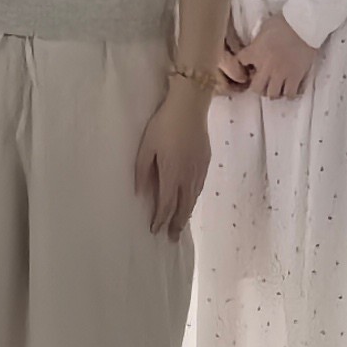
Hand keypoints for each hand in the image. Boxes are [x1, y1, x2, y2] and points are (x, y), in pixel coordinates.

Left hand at [134, 74, 212, 239]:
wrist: (190, 107)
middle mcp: (188, 177)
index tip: (155, 230)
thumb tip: (140, 193)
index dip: (160, 219)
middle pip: (183, 207)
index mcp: (172, 174)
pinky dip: (194, 199)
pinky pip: (199, 187)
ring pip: (193, 199)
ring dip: (186, 214)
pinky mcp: (205, 162)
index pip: (166, 204)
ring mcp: (199, 170)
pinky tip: (190, 201)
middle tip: (172, 239)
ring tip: (181, 224)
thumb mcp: (146, 147)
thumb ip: (142, 171)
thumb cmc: (163, 125)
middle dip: (177, 224)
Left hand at [236, 12, 325, 101]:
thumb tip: (255, 47)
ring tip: (276, 86)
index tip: (248, 66)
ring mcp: (281, 73)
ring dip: (273, 91)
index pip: (239, 64)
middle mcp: (266, 66)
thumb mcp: (263, 28)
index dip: (242, 66)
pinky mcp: (296, 76)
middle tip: (263, 82)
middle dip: (258, 87)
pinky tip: (290, 87)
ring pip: (272, 94)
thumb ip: (257, 41)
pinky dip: (289, 93)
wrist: (304, 24)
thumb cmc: (283, 22)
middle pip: (256, 88)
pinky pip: (290, 93)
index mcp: (255, 52)